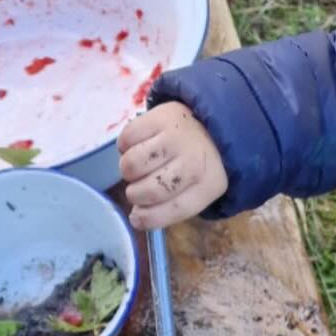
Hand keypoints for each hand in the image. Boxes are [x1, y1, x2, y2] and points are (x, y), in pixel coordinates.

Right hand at [118, 102, 227, 227]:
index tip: (136, 219)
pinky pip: (126, 138)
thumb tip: (135, 217)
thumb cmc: (199, 164)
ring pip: (132, 164)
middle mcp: (193, 162)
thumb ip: (171, 207)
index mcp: (208, 185)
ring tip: (137, 167)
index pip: (174, 209)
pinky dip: (124, 146)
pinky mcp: (159, 117)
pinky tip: (136, 146)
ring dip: (128, 170)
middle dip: (135, 194)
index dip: (149, 218)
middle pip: (149, 190)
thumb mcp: (197, 189)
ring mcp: (176, 138)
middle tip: (137, 187)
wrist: (211, 124)